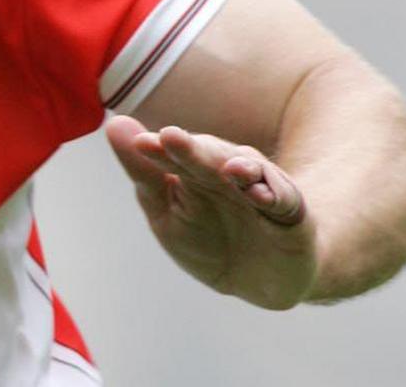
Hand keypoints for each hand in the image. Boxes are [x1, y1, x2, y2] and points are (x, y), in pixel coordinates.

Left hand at [104, 114, 317, 308]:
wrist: (259, 280)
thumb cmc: (208, 240)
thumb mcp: (166, 213)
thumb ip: (143, 173)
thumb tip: (114, 124)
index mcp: (193, 170)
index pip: (174, 156)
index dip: (158, 150)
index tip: (141, 144)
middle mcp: (227, 173)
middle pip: (209, 157)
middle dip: (193, 149)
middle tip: (171, 138)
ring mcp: (260, 190)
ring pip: (250, 171)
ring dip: (240, 166)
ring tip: (229, 169)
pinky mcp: (291, 214)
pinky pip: (284, 200)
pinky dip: (274, 194)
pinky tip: (260, 194)